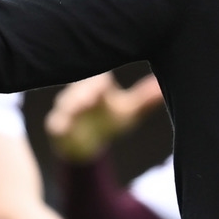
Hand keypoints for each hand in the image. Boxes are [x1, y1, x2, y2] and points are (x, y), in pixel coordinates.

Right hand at [46, 73, 165, 163]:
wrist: (86, 143)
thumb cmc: (109, 119)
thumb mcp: (129, 111)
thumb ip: (145, 99)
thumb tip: (163, 87)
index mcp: (98, 85)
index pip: (100, 75)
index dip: (104, 76)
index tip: (110, 77)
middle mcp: (80, 92)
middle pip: (82, 86)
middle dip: (88, 87)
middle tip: (98, 89)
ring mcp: (66, 108)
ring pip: (66, 102)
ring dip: (73, 103)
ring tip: (83, 104)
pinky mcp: (57, 125)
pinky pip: (55, 124)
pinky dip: (59, 125)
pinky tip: (62, 128)